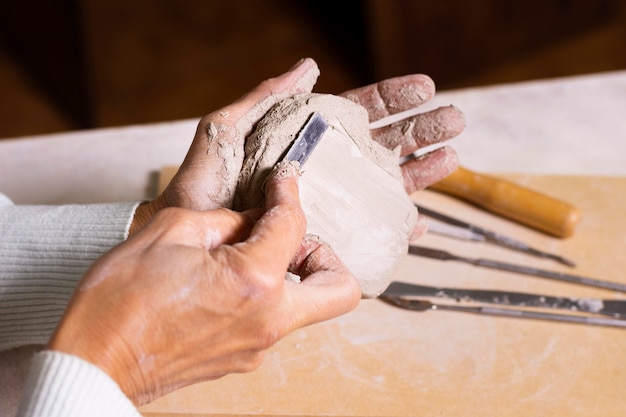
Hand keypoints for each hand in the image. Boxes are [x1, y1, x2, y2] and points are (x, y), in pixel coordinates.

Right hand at [48, 162, 360, 404]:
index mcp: (254, 280)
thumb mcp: (171, 230)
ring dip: (289, 274)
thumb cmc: (120, 299)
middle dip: (326, 255)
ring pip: (307, 306)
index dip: (289, 191)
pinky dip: (264, 295)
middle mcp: (269, 319)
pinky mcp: (243, 359)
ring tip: (248, 253)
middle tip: (292, 238)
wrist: (95, 362)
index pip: (294, 223)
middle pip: (340, 289)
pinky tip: (227, 281)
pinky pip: (273, 321)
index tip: (282, 180)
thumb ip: (227, 219)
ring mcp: (259, 345)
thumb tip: (254, 219)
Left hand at [131, 58, 464, 237]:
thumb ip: (264, 98)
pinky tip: (419, 224)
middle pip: (383, 145)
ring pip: (386, 185)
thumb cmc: (202, 187)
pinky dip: (397, 229)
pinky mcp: (330, 239)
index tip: (426, 86)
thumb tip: (309, 64)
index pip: (358, 112)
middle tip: (455, 118)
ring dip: (421, 172)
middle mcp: (326, 170)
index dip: (392, 99)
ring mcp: (331, 205)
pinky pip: (372, 234)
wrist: (191, 243)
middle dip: (420, 130)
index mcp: (307, 140)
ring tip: (452, 156)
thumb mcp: (225, 131)